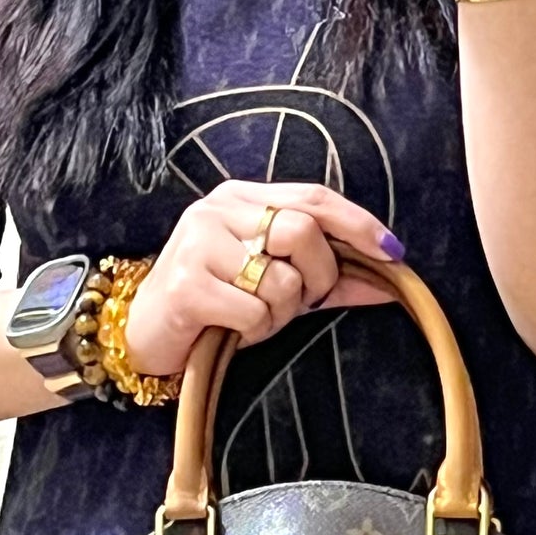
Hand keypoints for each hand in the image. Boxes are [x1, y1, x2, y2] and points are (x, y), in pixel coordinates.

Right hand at [122, 179, 401, 376]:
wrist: (143, 337)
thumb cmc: (215, 307)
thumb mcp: (274, 285)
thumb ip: (330, 279)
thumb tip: (389, 282)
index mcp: (242, 199)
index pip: (314, 197)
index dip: (358, 224)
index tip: (392, 253)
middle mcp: (218, 210)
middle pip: (303, 232)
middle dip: (319, 278)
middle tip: (302, 303)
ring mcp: (198, 243)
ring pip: (282, 278)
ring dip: (282, 312)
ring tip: (256, 318)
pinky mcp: (186, 284)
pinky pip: (255, 311)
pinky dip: (256, 330)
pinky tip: (232, 329)